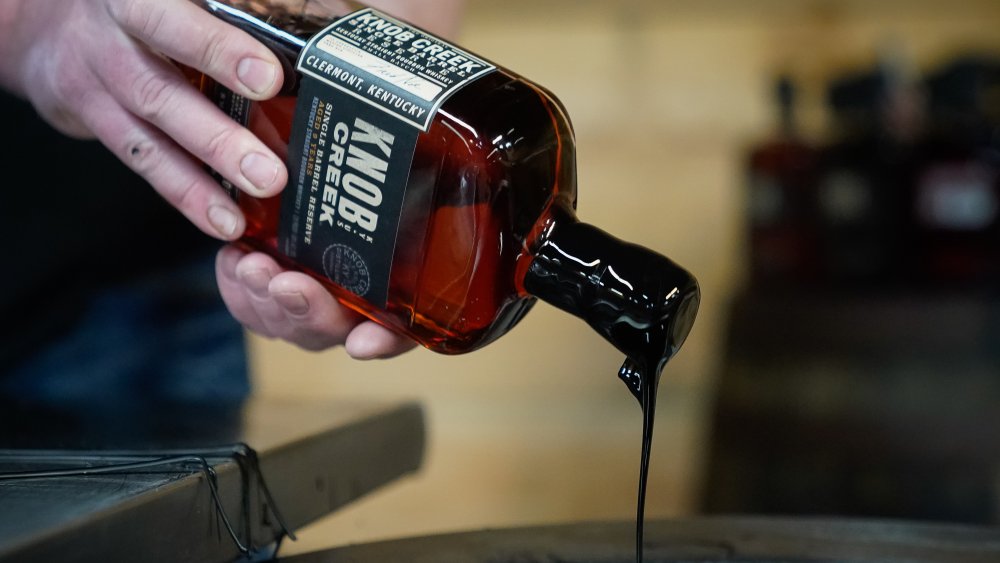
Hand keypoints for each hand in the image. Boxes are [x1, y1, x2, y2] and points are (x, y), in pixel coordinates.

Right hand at [0, 0, 287, 239]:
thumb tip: (316, 39)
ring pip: (148, 136)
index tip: (269, 79)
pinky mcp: (90, 117)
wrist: (46, 15)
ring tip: (242, 214)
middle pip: (160, 91)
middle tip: (270, 173)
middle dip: (218, 137)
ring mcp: (95, 79)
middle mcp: (110, 35)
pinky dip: (183, 192)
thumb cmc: (141, 1)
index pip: (173, 20)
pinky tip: (219, 219)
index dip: (219, 50)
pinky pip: (141, 159)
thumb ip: (236, 11)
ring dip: (200, 182)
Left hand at [212, 0, 462, 357]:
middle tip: (286, 282)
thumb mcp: (413, 137)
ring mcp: (319, 281)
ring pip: (291, 320)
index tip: (364, 341)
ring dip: (267, 302)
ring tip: (249, 265)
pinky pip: (255, 299)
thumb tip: (452, 153)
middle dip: (306, 313)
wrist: (356, 111)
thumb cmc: (389, 125)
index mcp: (407, 276)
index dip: (385, 341)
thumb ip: (425, 160)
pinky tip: (235, 256)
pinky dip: (240, 286)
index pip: (403, 328)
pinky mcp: (278, 267)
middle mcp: (364, 289)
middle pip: (338, 331)